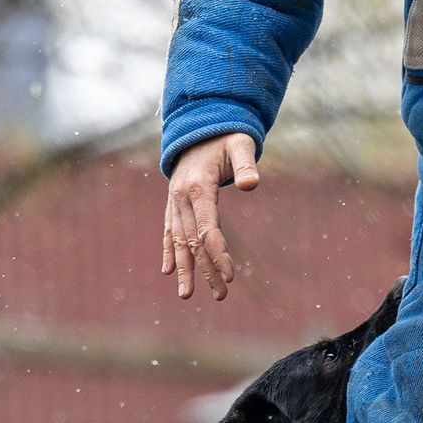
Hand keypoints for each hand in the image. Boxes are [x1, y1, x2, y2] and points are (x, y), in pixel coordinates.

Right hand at [162, 132, 260, 301]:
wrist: (199, 126)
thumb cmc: (226, 136)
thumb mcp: (241, 144)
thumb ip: (246, 164)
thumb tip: (252, 184)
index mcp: (198, 187)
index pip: (207, 229)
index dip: (218, 253)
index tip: (230, 276)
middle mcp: (181, 197)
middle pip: (193, 241)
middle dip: (206, 270)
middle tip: (221, 296)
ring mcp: (174, 201)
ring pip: (178, 240)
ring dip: (185, 268)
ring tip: (187, 295)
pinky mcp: (174, 203)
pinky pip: (169, 231)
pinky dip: (169, 251)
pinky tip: (169, 271)